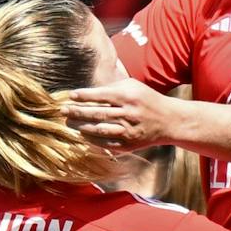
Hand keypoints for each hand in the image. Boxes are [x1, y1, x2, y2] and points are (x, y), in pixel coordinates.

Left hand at [63, 79, 180, 153]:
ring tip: (69, 122)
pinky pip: (105, 143)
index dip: (84, 96)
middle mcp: (128, 114)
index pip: (101, 95)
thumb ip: (110, 87)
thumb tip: (86, 92)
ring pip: (99, 129)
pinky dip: (92, 139)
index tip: (70, 95)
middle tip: (62, 110)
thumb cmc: (145, 99)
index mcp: (128, 96)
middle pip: (97, 113)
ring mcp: (128, 131)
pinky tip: (82, 134)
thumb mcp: (132, 86)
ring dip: (81, 126)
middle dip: (77, 112)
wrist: (168, 121)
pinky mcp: (128, 144)